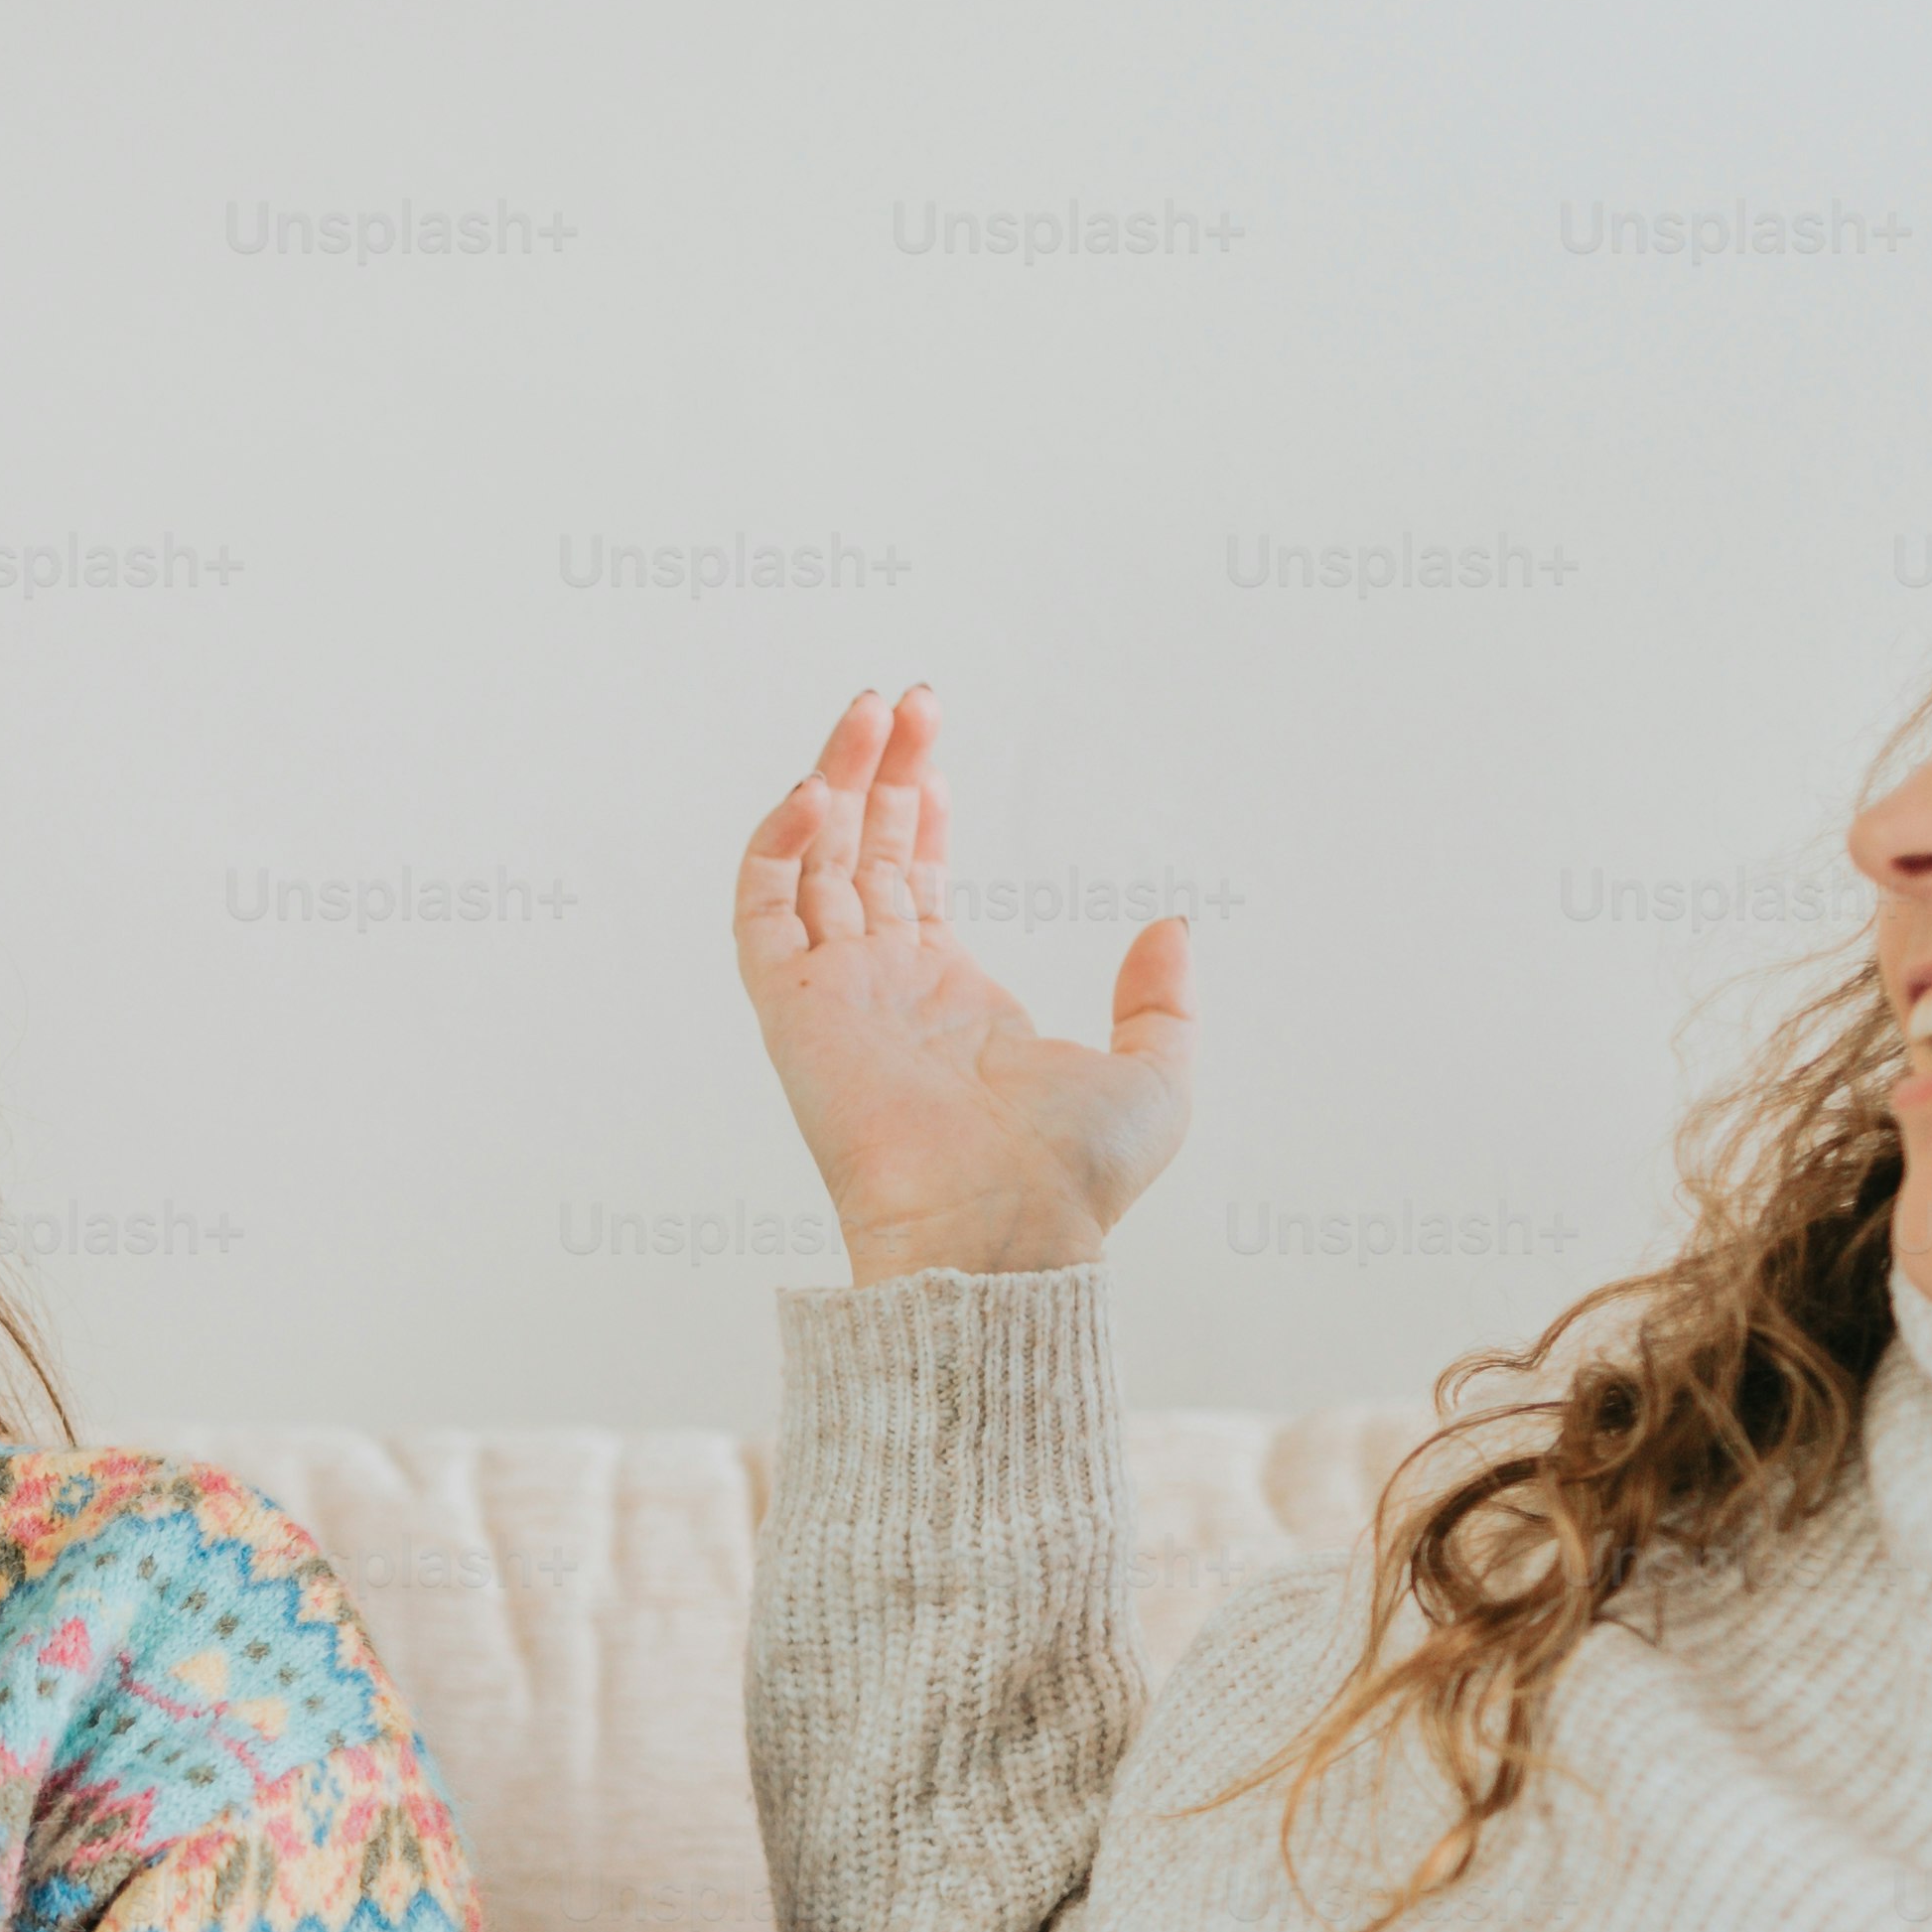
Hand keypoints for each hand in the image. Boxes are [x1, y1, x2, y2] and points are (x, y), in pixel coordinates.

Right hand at [730, 686, 1194, 1283]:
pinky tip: (814, 794)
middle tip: (899, 696)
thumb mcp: (1154, 1075)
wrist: (1005, 1234)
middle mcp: (883, 990)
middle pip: (858, 854)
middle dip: (875, 769)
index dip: (915, 808)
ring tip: (866, 709)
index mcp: (951, 1000)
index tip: (930, 745)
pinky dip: (775, 849)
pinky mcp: (794, 1010)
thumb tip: (1170, 925)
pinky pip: (761, 914)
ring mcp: (835, 997)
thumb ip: (1162, 1000)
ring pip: (809, 865)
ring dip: (828, 782)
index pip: (910, 881)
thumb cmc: (1073, 1180)